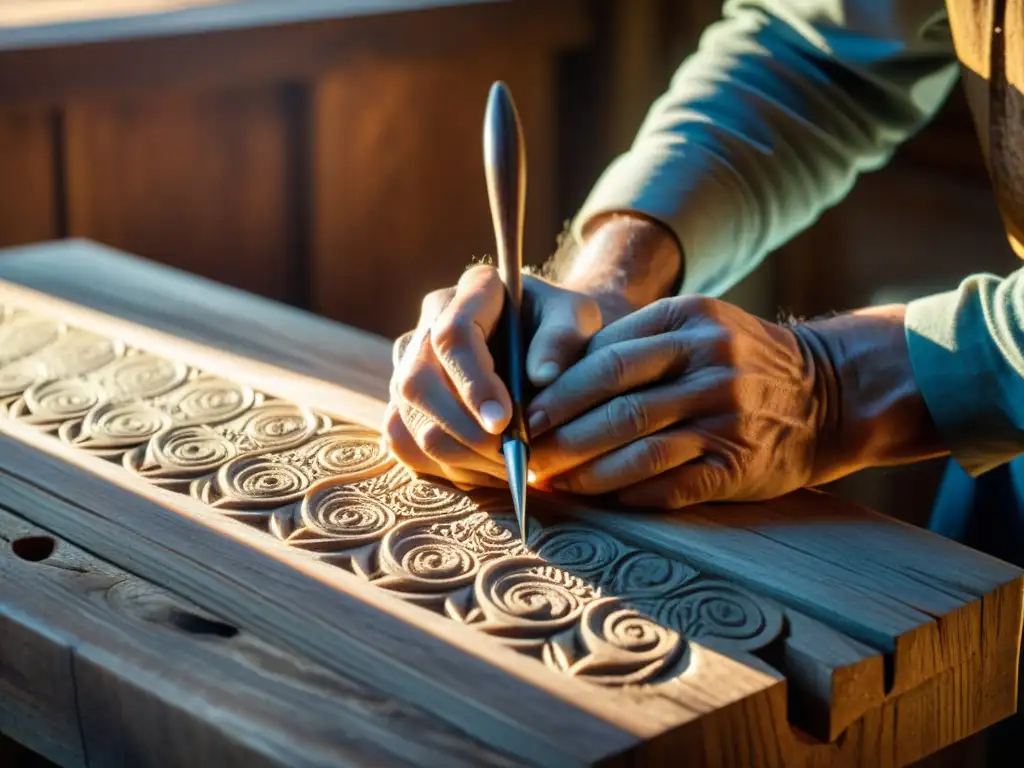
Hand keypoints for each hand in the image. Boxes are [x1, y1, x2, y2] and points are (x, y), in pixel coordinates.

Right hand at [384, 264, 623, 485]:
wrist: (543, 346)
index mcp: (470, 291)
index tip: (504, 422)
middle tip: (512, 459)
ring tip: (506, 469)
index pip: (452, 336)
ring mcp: (408, 363)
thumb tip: (542, 376)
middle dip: (465, 432)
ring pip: (406, 419)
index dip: (472, 383)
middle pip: (418, 383)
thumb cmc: (562, 329)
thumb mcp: (578, 318)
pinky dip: (441, 468)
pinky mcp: (404, 401)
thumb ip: (565, 337)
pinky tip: (484, 472)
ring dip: (457, 456)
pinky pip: (402, 443)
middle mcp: (428, 322)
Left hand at [527, 295, 826, 507]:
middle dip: (560, 434)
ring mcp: (727, 414)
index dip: (556, 391)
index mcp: (688, 320)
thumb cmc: (737, 361)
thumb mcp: (694, 327)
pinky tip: (603, 500)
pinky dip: (630, 493)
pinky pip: (671, 484)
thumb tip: (550, 383)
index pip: (605, 358)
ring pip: (637, 447)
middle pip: (615, 403)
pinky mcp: (740, 462)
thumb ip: (633, 344)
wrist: (827, 393)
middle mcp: (710, 363)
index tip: (522, 415)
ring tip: (552, 482)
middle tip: (525, 455)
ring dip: (586, 472)